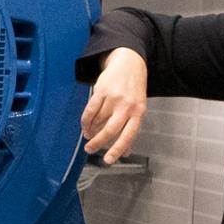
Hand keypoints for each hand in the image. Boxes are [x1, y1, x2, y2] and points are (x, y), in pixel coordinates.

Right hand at [81, 47, 147, 163]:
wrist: (130, 63)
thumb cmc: (134, 90)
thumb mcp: (137, 109)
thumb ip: (130, 130)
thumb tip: (125, 152)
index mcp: (138, 113)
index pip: (128, 135)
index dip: (117, 149)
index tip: (108, 160)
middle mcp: (127, 106)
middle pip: (110, 130)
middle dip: (98, 142)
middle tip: (90, 149)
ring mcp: (114, 98)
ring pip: (98, 121)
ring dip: (91, 130)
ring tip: (88, 134)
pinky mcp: (102, 90)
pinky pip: (90, 110)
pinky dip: (85, 120)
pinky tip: (85, 125)